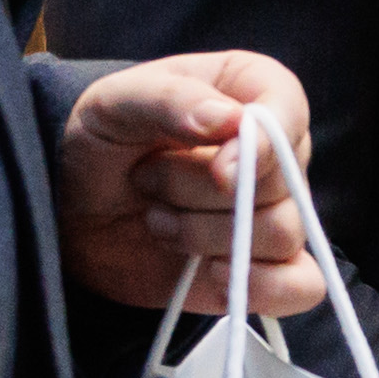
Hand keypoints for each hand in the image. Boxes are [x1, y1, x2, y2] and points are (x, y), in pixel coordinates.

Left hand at [55, 51, 322, 317]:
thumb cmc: (101, 143)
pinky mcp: (267, 267)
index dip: (261, 146)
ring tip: (158, 222)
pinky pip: (303, 286)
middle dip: (201, 193)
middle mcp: (275, 150)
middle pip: (280, 183)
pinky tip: (211, 273)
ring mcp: (275, 210)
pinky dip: (263, 287)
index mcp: (251, 90)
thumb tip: (232, 122)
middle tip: (147, 182)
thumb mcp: (115, 103)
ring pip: (282, 234)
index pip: (289, 110)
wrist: (75, 212)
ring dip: (205, 236)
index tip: (218, 168)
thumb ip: (171, 100)